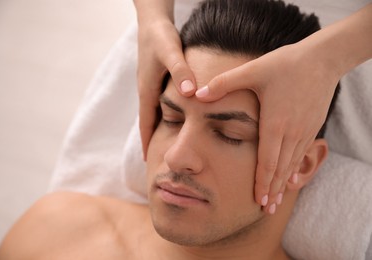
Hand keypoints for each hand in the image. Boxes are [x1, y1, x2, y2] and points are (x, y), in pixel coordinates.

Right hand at [137, 19, 195, 159]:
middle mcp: (146, 90)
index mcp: (147, 89)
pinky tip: (171, 119)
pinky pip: (158, 103)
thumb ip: (180, 71)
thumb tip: (190, 95)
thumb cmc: (160, 36)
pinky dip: (162, 115)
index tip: (149, 161)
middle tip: (156, 159)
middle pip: (148, 121)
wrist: (152, 20)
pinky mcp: (156, 78)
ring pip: (153, 113)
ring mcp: (150, 84)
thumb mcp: (171, 51)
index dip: (148, 142)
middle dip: (151, 140)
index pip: (146, 123)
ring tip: (164, 144)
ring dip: (156, 129)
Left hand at [195, 43, 338, 213]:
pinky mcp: (312, 125)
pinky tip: (292, 178)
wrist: (321, 58)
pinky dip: (294, 168)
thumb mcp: (252, 70)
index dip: (261, 182)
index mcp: (274, 122)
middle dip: (273, 190)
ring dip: (284, 183)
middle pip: (280, 168)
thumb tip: (197, 93)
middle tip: (267, 210)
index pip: (266, 161)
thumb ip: (224, 83)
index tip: (258, 201)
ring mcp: (304, 130)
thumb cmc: (285, 64)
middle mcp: (291, 131)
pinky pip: (301, 153)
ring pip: (292, 163)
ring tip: (278, 200)